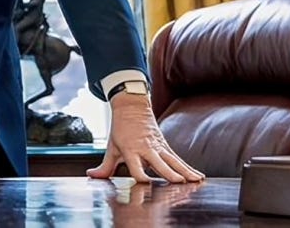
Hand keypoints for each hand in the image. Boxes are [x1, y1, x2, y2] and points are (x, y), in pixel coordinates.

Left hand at [86, 94, 203, 183]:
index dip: (140, 174)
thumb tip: (91, 175)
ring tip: (194, 181)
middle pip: (159, 162)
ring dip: (184, 171)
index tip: (145, 183)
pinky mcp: (165, 145)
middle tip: (178, 181)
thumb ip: (105, 166)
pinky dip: (188, 167)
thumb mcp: (111, 147)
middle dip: (168, 172)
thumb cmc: (121, 129)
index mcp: (130, 150)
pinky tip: (197, 176)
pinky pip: (178, 158)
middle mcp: (146, 148)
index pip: (136, 165)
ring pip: (173, 160)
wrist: (132, 106)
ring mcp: (158, 146)